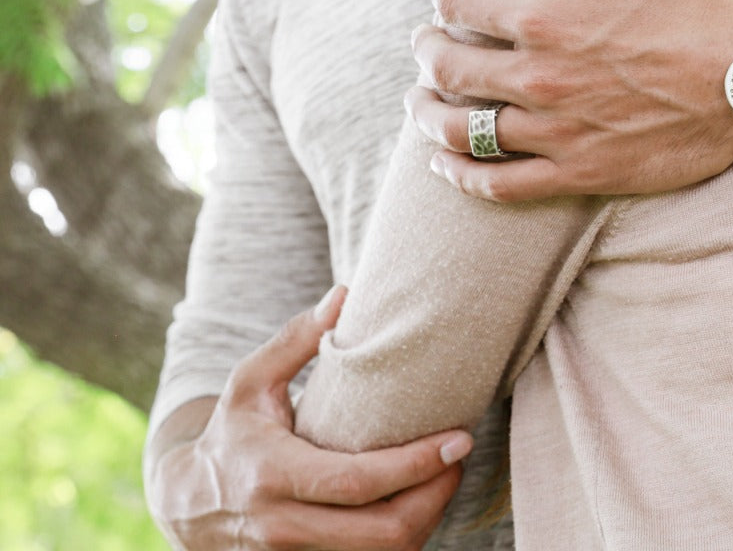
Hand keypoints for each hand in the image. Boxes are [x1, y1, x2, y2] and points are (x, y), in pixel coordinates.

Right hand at [146, 286, 471, 549]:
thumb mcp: (250, 382)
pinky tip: (418, 503)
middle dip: (434, 498)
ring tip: (445, 476)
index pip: (358, 482)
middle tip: (460, 458)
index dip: (415, 465)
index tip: (458, 439)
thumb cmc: (232, 432)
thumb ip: (295, 339)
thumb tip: (344, 293)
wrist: (187, 505)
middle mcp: (283, 528)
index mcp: (274, 475)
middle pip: (381, 534)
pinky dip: (401, 540)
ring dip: (425, 521)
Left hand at [408, 0, 732, 201]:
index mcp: (545, 15)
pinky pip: (500, 183)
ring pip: (462, 130)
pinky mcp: (580, 171)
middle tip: (423, 45)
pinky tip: (446, 163)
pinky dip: (462, 175)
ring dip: (428, 115)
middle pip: (449, 68)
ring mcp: (557, 129)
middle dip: (426, 52)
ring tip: (420, 104)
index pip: (460, 3)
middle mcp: (540, 75)